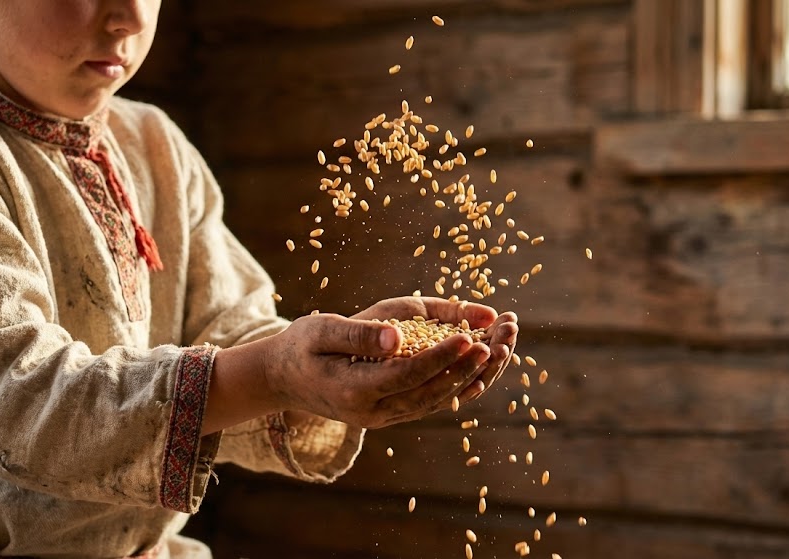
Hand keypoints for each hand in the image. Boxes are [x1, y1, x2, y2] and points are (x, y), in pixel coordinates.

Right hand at [260, 306, 496, 428]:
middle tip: (500, 341)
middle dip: (469, 367)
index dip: (439, 357)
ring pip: (439, 400)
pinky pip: (435, 401)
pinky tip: (487, 364)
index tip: (469, 336)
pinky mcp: (394, 413)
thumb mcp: (322, 329)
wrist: (284, 379)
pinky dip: (462, 384)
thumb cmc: (302, 346)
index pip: (406, 375)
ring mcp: (385, 417)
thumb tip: (397, 337)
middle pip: (431, 393)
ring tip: (503, 347)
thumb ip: (359, 334)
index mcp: (352, 391)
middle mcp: (372, 413)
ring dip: (474, 376)